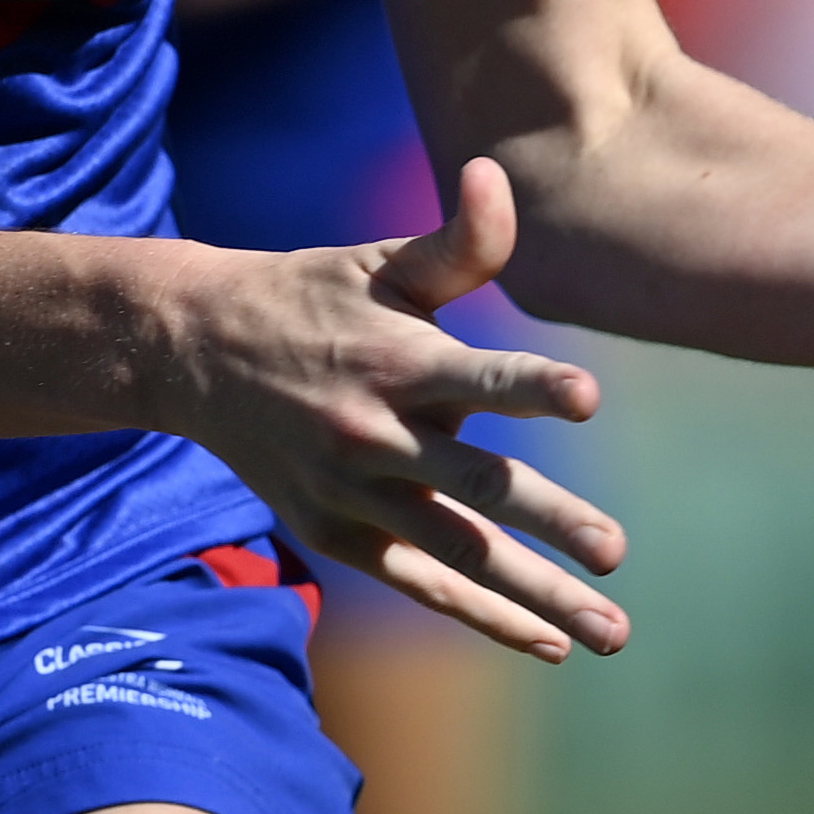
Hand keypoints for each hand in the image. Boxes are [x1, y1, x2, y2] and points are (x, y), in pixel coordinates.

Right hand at [173, 161, 631, 661]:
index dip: (528, 386)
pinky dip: (483, 617)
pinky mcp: (337, 535)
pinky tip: (548, 640)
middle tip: (616, 552)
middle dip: (550, 522)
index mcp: (396, 359)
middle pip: (476, 486)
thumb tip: (494, 174)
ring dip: (537, 595)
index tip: (585, 398)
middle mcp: (374, 433)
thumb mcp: (379, 264)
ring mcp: (353, 493)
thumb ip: (457, 241)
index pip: (473, 376)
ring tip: (611, 629)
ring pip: (458, 553)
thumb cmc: (314, 298)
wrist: (198, 353)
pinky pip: (422, 584)